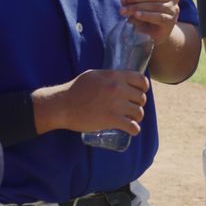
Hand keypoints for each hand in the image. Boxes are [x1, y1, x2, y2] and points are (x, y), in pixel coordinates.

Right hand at [35, 69, 149, 134]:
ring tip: (132, 119)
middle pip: (141, 98)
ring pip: (139, 112)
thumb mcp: (95, 75)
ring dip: (137, 117)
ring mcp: (116, 105)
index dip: (143, 88)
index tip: (140, 92)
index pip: (142, 81)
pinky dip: (134, 130)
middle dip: (138, 104)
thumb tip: (121, 78)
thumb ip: (110, 76)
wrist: (63, 105)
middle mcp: (119, 89)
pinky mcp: (112, 120)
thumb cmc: (76, 89)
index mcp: (115, 76)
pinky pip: (132, 126)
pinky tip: (132, 130)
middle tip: (132, 108)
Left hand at [118, 0, 179, 43]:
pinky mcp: (170, 21)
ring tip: (123, 11)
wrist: (154, 30)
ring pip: (154, 5)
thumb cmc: (144, 9)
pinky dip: (145, 15)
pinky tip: (135, 16)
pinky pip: (158, 17)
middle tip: (122, 2)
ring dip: (136, 7)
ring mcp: (173, 8)